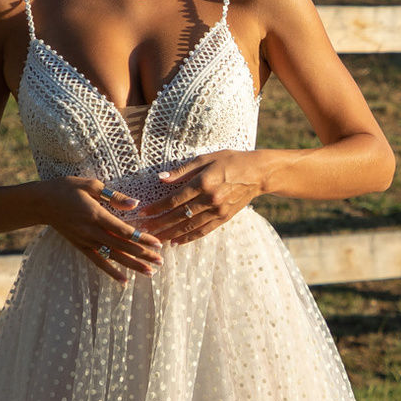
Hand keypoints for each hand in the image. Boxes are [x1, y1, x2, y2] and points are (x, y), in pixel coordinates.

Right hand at [42, 176, 160, 282]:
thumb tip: (135, 204)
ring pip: (113, 257)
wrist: (42, 202)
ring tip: (150, 273)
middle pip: (122, 246)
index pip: (124, 230)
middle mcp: (92, 231)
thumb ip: (114, 196)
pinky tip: (123, 281)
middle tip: (161, 261)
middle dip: (143, 255)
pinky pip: (98, 262)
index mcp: (96, 215)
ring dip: (132, 265)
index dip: (142, 238)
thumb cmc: (67, 188)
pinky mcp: (80, 247)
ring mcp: (86, 241)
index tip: (158, 243)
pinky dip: (111, 272)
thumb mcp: (90, 185)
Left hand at [136, 150, 268, 244]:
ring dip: (170, 234)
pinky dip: (189, 237)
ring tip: (155, 239)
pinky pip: (204, 231)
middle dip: (159, 224)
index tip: (143, 213)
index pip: (175, 199)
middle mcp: (210, 199)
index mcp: (204, 182)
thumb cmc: (231, 161)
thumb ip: (183, 170)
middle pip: (179, 215)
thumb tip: (161, 178)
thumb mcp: (206, 158)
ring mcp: (218, 210)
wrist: (258, 173)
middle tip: (142, 230)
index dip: (157, 208)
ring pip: (190, 226)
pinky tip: (176, 242)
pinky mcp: (225, 218)